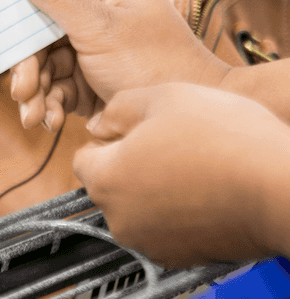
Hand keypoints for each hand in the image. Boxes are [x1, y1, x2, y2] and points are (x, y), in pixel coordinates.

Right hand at [7, 0, 229, 130]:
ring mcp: (93, 47)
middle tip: (20, 89)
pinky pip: (55, 87)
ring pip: (44, 64)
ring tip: (32, 116)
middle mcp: (98, 11)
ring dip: (35, 91)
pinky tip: (47, 120)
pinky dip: (48, 104)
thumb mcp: (99, 27)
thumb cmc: (156, 64)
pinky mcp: (90, 80)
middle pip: (40, 31)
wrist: (186, 125)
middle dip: (29, 66)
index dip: (20, 8)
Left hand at [74, 83, 289, 267]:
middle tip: (170, 143)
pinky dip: (178, 211)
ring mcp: (151, 242)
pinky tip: (206, 189)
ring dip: (155, 188)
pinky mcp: (182, 256)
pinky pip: (166, 228)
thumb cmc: (224, 138)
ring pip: (139, 207)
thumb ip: (116, 109)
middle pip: (110, 185)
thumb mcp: (161, 97)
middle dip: (130, 165)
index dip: (109, 140)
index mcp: (105, 180)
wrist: (280, 186)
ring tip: (193, 165)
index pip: (83, 158)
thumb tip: (97, 124)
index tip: (137, 131)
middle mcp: (119, 219)